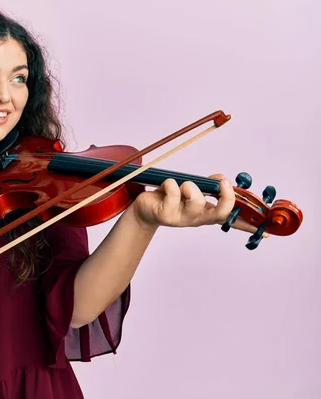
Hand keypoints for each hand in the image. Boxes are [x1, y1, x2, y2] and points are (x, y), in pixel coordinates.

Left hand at [132, 174, 263, 234]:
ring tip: (180, 185)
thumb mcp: (193, 190)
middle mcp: (198, 218)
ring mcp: (182, 218)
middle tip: (222, 183)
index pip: (232, 220)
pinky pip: (173, 191)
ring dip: (188, 185)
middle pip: (221, 213)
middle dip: (225, 196)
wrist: (145, 208)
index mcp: (207, 213)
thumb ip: (210, 185)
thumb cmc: (171, 197)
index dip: (248, 224)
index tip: (266, 232)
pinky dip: (170, 183)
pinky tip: (165, 187)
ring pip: (195, 198)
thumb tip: (224, 179)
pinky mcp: (166, 215)